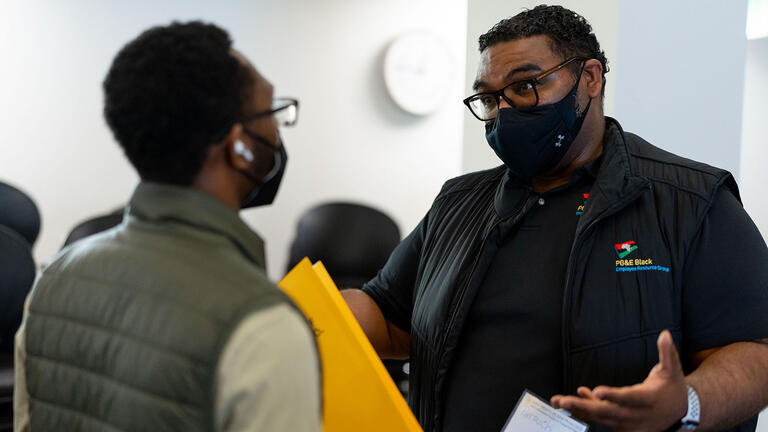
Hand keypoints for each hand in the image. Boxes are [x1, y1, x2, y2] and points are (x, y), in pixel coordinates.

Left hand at [550, 330, 688, 431]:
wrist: (681, 414)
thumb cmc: (673, 389)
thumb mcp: (673, 369)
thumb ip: (667, 352)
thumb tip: (664, 334)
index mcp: (649, 400)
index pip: (629, 398)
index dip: (613, 396)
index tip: (597, 391)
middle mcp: (637, 415)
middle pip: (607, 412)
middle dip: (584, 407)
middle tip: (563, 400)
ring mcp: (628, 424)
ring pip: (600, 418)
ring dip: (579, 410)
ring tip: (559, 401)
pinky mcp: (622, 428)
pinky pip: (601, 420)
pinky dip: (586, 411)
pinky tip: (573, 399)